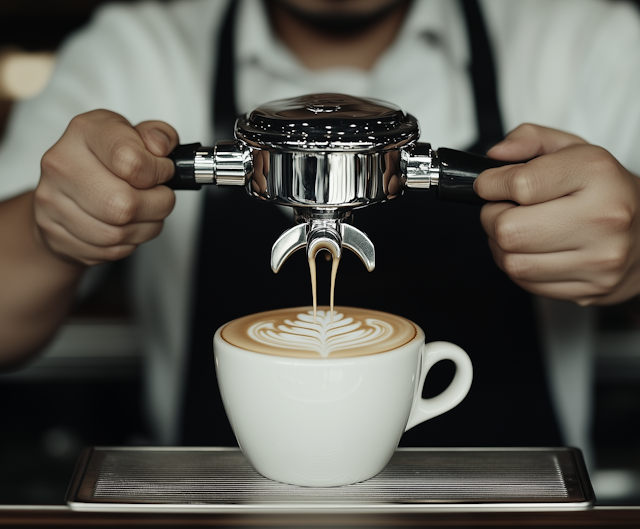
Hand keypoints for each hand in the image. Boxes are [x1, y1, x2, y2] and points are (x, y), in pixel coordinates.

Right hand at [34, 110, 176, 265]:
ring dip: (146, 227)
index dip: (159, 172)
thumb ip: (157, 135)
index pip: (131, 161)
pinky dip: (129, 243)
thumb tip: (160, 147)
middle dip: (157, 206)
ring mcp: (54, 202)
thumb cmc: (104, 161)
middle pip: (124, 204)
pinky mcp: (57, 235)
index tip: (163, 172)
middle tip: (160, 197)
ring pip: (118, 233)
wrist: (64, 189)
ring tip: (145, 212)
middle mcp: (63, 164)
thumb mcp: (135, 135)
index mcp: (85, 132)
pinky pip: (108, 250)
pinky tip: (126, 226)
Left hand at [474, 123, 639, 305]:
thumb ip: (530, 139)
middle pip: (508, 230)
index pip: (521, 185)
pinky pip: (526, 283)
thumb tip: (497, 156)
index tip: (490, 184)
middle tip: (503, 209)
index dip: (492, 184)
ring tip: (519, 230)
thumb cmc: (604, 189)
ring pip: (512, 262)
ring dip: (501, 246)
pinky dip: (518, 267)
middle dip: (493, 218)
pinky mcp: (590, 289)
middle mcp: (602, 218)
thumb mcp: (573, 149)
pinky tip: (533, 251)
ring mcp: (598, 260)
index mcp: (596, 174)